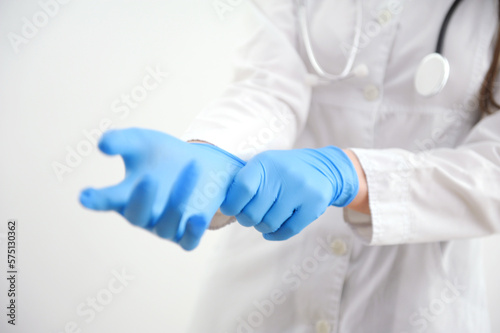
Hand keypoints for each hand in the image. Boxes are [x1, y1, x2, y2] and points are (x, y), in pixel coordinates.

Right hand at [79, 128, 244, 249]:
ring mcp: (165, 227)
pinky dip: (193, 232)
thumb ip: (120, 141)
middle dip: (141, 199)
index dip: (96, 200)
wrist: (202, 165)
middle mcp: (143, 215)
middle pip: (136, 215)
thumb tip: (102, 144)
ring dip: (178, 198)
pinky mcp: (188, 234)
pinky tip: (198, 217)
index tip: (86, 196)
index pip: (107, 200)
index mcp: (125, 196)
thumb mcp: (141, 142)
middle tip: (148, 177)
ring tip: (192, 167)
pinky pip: (188, 242)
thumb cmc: (163, 155)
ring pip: (167, 224)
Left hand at [220, 146, 358, 240]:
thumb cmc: (285, 170)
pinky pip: (287, 231)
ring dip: (262, 226)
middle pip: (253, 212)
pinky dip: (276, 234)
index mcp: (266, 163)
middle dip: (247, 218)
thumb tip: (222, 205)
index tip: (231, 208)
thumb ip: (245, 181)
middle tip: (250, 215)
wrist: (325, 168)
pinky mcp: (313, 206)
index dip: (232, 204)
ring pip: (269, 224)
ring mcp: (300, 191)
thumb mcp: (265, 165)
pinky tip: (274, 228)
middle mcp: (283, 175)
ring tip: (265, 217)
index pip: (241, 188)